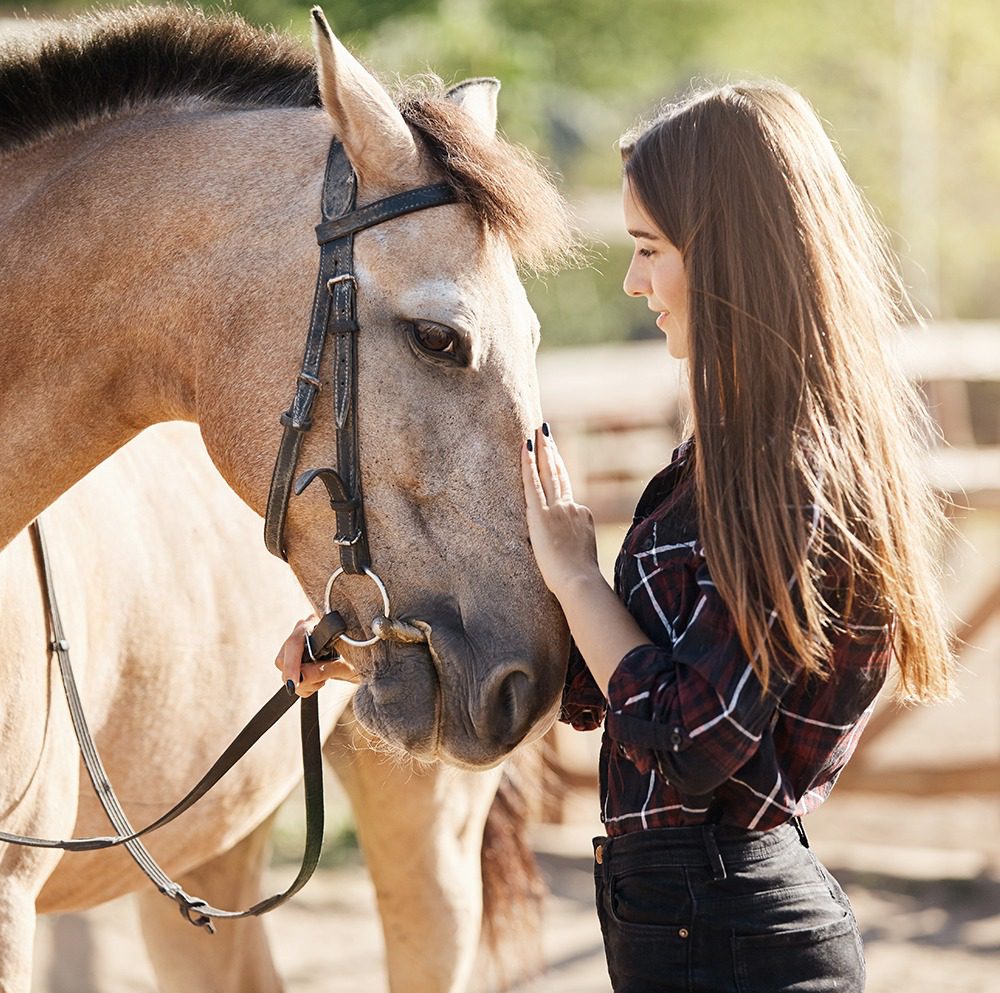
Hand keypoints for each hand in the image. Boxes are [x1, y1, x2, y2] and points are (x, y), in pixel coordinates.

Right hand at [274, 615, 359, 696]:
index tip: (295, 683)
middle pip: (284, 657)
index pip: (294, 642)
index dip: (292, 664)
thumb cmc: (357, 660)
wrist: (364, 663)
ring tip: (324, 678)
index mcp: (317, 623)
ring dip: (303, 682)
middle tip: (322, 680)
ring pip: (284, 669)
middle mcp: (303, 628)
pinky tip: (318, 679)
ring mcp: (297, 642)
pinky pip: (288, 675)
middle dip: (301, 676)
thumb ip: (322, 671)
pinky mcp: (295, 656)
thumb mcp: (344, 666)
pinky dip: (302, 685)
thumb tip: (300, 678)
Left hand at [521, 423, 600, 601]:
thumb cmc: (581, 580)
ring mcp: (557, 509)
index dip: (560, 479)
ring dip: (543, 449)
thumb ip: (577, 545)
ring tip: (538, 431)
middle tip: (546, 432)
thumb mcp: (583, 557)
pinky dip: (528, 464)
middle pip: (561, 474)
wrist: (580, 581)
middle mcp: (571, 507)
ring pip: (549, 472)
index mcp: (582, 517)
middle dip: (553, 451)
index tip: (554, 461)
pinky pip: (532, 483)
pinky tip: (524, 447)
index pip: (568, 496)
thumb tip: (574, 548)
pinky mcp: (540, 515)